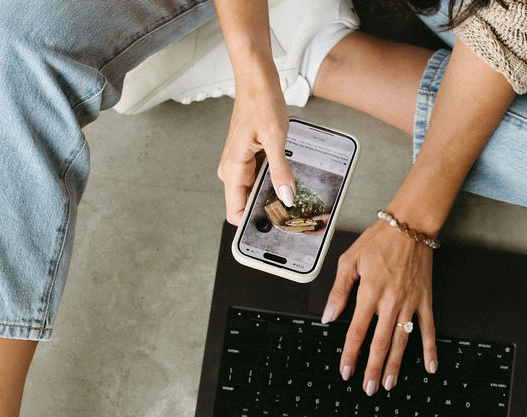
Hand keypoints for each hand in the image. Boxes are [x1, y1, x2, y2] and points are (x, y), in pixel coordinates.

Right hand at [217, 75, 295, 224]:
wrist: (256, 79)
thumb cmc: (259, 101)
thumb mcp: (275, 138)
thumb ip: (280, 172)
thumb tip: (287, 198)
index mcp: (232, 170)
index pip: (235, 213)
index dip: (254, 223)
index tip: (275, 226)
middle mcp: (233, 170)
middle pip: (248, 205)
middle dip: (269, 209)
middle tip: (293, 211)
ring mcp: (241, 164)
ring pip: (257, 192)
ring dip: (274, 194)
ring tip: (294, 192)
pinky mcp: (251, 158)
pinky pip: (262, 177)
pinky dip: (276, 179)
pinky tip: (289, 176)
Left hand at [322, 221, 437, 394]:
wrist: (411, 225)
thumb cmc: (380, 240)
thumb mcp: (349, 261)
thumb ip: (338, 291)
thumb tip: (329, 316)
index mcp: (369, 293)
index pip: (357, 331)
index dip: (351, 355)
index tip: (346, 371)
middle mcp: (390, 302)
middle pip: (380, 343)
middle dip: (373, 368)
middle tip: (369, 388)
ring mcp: (410, 303)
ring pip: (402, 341)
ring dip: (395, 365)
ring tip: (389, 383)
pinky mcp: (425, 300)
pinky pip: (429, 329)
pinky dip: (430, 349)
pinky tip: (430, 366)